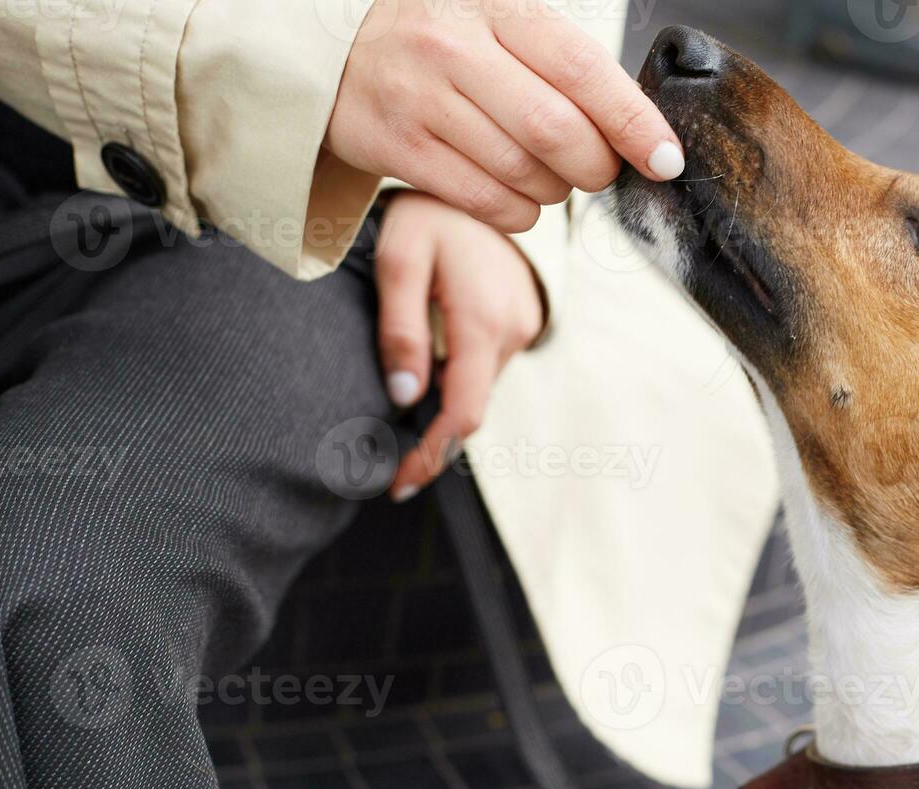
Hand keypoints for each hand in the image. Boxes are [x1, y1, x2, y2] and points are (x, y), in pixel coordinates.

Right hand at [326, 0, 684, 233]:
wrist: (332, 53)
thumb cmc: (439, 42)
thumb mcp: (495, 22)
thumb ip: (561, 63)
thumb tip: (637, 127)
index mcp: (495, 8)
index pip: (582, 68)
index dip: (633, 121)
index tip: (666, 158)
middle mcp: (454, 48)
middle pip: (556, 130)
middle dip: (595, 166)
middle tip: (598, 171)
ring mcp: (420, 99)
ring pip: (523, 172)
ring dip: (556, 192)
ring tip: (550, 178)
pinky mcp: (396, 147)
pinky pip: (484, 200)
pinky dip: (518, 212)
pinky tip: (517, 197)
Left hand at [374, 191, 542, 501]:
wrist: (487, 174)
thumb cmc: (431, 213)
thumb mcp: (399, 258)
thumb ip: (399, 329)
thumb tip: (405, 397)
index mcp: (482, 319)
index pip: (465, 410)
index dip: (433, 453)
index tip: (400, 483)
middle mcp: (513, 330)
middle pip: (472, 407)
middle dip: (434, 442)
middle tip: (394, 473)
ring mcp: (524, 328)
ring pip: (479, 387)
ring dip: (444, 408)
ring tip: (403, 426)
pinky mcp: (523, 323)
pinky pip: (486, 366)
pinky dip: (458, 381)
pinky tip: (431, 378)